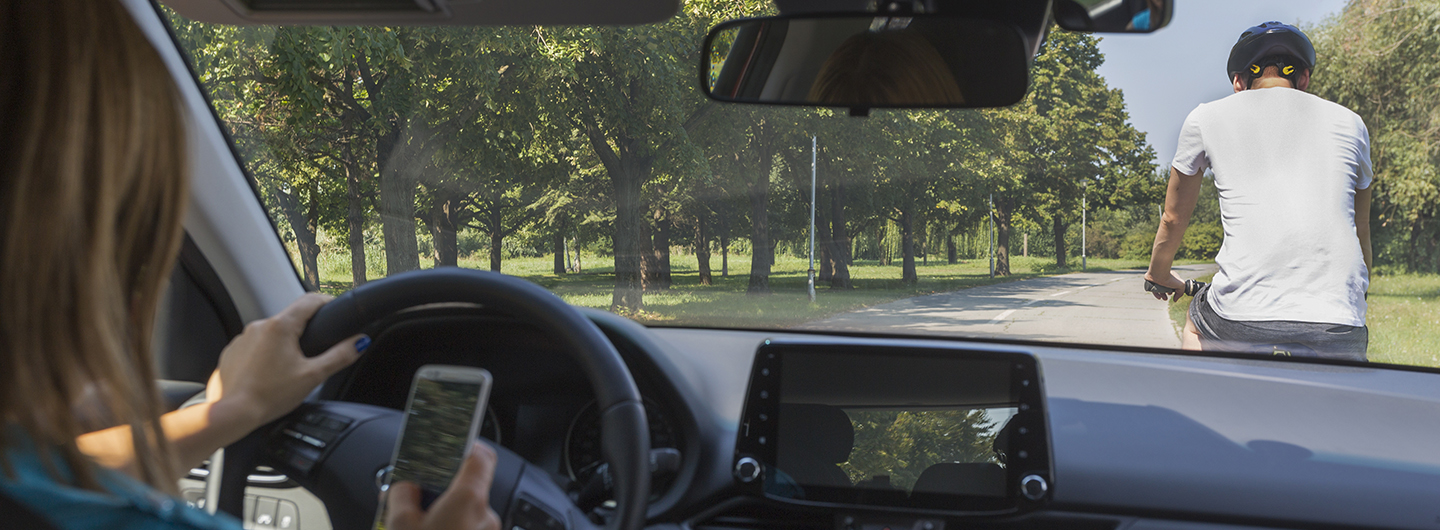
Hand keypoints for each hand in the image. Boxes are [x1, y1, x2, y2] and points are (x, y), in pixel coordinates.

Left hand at [206, 293, 365, 429]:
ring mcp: (242, 338)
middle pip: (290, 319)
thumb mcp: (313, 376)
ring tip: (288, 370)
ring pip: (271, 334)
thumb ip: (339, 356)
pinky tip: (268, 375)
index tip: (334, 308)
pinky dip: (263, 356)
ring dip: (282, 345)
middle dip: (303, 332)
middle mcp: (259, 326)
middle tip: (313, 353)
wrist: (232, 413)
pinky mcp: (232, 352)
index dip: (327, 302)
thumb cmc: (269, 396)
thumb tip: (359, 342)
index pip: (310, 300)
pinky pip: (253, 346)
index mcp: (281, 326)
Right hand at [385, 442, 501, 529]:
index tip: (450, 443)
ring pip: (463, 509)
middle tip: (415, 493)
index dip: (465, 445)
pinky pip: (465, 526)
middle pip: (465, 486)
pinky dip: (447, 524)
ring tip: (414, 520)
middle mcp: (484, 516)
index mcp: (469, 500)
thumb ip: (402, 495)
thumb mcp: (400, 524)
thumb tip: (404, 487)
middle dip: (441, 486)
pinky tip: (423, 529)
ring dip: (442, 509)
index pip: (480, 456)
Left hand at [1144, 270, 1186, 301]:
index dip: (1173, 290)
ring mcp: (1157, 279)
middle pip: (1165, 287)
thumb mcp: (1181, 286)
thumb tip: (1175, 300)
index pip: (1172, 284)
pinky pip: (1153, 289)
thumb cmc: (1171, 278)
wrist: (1159, 274)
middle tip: (1166, 298)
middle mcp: (1164, 277)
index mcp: (1171, 276)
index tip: (1172, 293)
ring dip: (1162, 295)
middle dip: (1167, 293)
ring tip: (1164, 298)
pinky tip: (1159, 297)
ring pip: (1159, 289)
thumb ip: (1180, 294)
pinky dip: (1156, 294)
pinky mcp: (1150, 282)